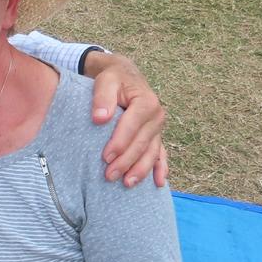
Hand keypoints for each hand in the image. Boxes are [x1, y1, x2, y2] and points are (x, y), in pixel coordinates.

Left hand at [83, 51, 168, 187]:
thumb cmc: (113, 80)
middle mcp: (156, 116)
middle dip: (126, 161)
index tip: (105, 157)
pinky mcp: (156, 136)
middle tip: (109, 176)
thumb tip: (100, 118)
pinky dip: (160, 169)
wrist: (124, 77)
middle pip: (142, 143)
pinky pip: (161, 155)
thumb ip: (102, 97)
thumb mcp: (105, 81)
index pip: (132, 126)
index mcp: (146, 102)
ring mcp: (158, 128)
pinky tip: (158, 184)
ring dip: (141, 170)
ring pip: (152, 153)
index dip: (119, 143)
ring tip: (127, 184)